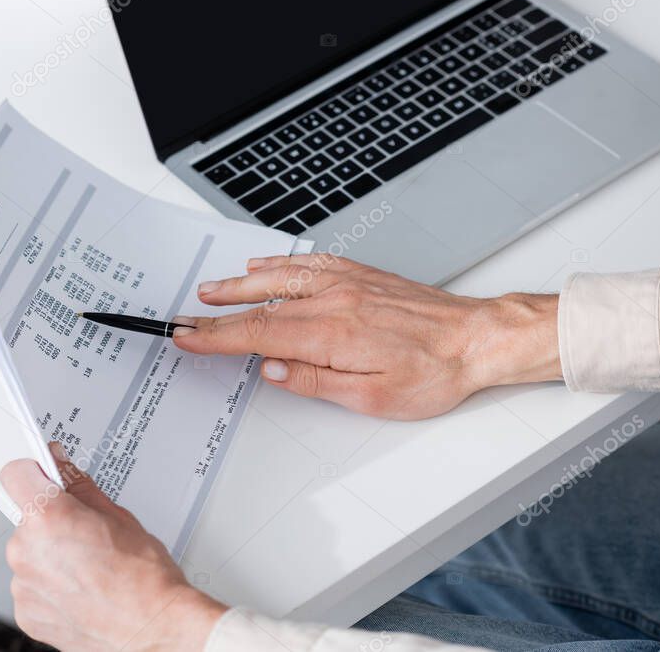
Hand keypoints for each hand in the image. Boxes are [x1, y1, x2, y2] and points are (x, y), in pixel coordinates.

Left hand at [1, 443, 226, 651]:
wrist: (153, 626)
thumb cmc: (143, 577)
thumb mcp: (118, 515)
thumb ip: (79, 487)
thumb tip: (61, 468)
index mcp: (48, 518)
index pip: (16, 474)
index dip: (34, 473)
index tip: (45, 478)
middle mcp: (26, 550)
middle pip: (28, 520)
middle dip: (52, 523)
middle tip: (86, 535)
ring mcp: (23, 586)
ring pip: (30, 555)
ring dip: (51, 557)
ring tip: (89, 568)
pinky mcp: (26, 613)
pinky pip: (32, 586)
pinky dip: (51, 586)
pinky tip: (82, 589)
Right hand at [173, 255, 559, 419]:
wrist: (475, 338)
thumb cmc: (433, 372)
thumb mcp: (374, 396)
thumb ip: (317, 382)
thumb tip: (274, 371)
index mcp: (332, 333)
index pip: (258, 335)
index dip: (216, 339)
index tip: (187, 338)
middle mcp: (334, 300)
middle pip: (260, 306)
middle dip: (215, 315)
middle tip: (183, 318)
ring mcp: (346, 282)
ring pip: (279, 279)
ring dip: (239, 285)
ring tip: (210, 291)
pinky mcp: (360, 274)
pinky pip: (309, 262)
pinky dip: (279, 264)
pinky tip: (264, 265)